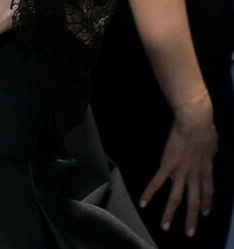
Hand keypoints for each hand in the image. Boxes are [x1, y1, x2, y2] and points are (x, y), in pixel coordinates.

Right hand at [140, 97, 216, 236]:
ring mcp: (180, 172)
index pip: (208, 191)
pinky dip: (149, 193)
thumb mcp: (211, 144)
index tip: (205, 213)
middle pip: (194, 201)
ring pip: (176, 197)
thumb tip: (206, 153)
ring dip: (170, 213)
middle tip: (189, 233)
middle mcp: (194, 175)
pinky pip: (157, 182)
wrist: (195, 122)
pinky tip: (143, 203)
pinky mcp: (167, 166)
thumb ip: (208, 153)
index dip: (206, 203)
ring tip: (165, 226)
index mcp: (206, 169)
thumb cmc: (205, 128)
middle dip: (192, 218)